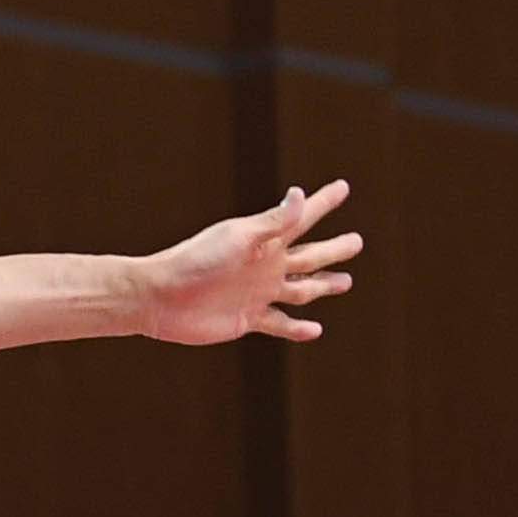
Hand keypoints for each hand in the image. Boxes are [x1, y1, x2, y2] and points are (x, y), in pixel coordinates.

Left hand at [136, 180, 360, 346]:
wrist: (160, 297)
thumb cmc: (196, 260)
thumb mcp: (238, 238)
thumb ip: (273, 222)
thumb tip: (300, 194)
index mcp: (265, 241)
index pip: (303, 217)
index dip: (324, 202)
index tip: (343, 187)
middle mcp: (266, 266)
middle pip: (311, 256)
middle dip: (334, 250)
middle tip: (357, 242)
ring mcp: (258, 293)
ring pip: (302, 289)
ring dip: (323, 286)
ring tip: (345, 282)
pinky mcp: (247, 319)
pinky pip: (280, 323)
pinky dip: (299, 327)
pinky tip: (315, 329)